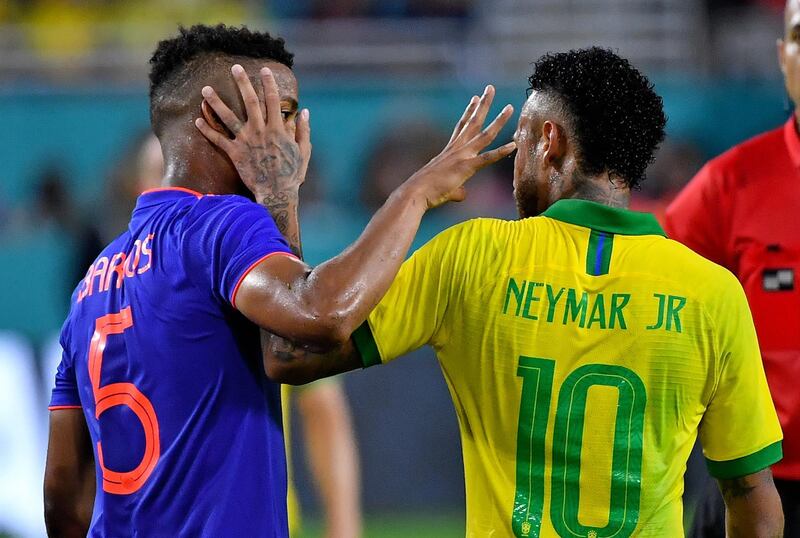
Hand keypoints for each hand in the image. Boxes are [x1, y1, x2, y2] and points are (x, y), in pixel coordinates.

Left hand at [194, 64, 310, 196]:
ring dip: (216, 102)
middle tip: (235, 67)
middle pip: (250, 102)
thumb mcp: (304, 151)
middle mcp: (260, 131)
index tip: (264, 70)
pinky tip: (197, 120)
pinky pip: (218, 140)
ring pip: (228, 118)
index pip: (273, 100)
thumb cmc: (292, 174)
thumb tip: (304, 112)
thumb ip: (303, 131)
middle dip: (243, 83)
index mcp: (277, 129)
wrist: (277, 193)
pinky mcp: (235, 154)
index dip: (269, 83)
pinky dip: (207, 130)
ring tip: (205, 89)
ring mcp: (246, 142)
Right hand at [404, 85, 514, 208]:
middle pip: (474, 122)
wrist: (416, 193)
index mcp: (450, 151)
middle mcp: (457, 149)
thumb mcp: (444, 187)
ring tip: (510, 107)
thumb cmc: (426, 192)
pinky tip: (513, 144)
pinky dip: (501, 152)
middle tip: (490, 88)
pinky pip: (487, 158)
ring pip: (485, 134)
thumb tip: (462, 194)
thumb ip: (457, 189)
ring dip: (498, 120)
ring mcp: (462, 156)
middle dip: (483, 104)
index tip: (475, 98)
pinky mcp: (466, 167)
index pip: (461, 126)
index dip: (469, 112)